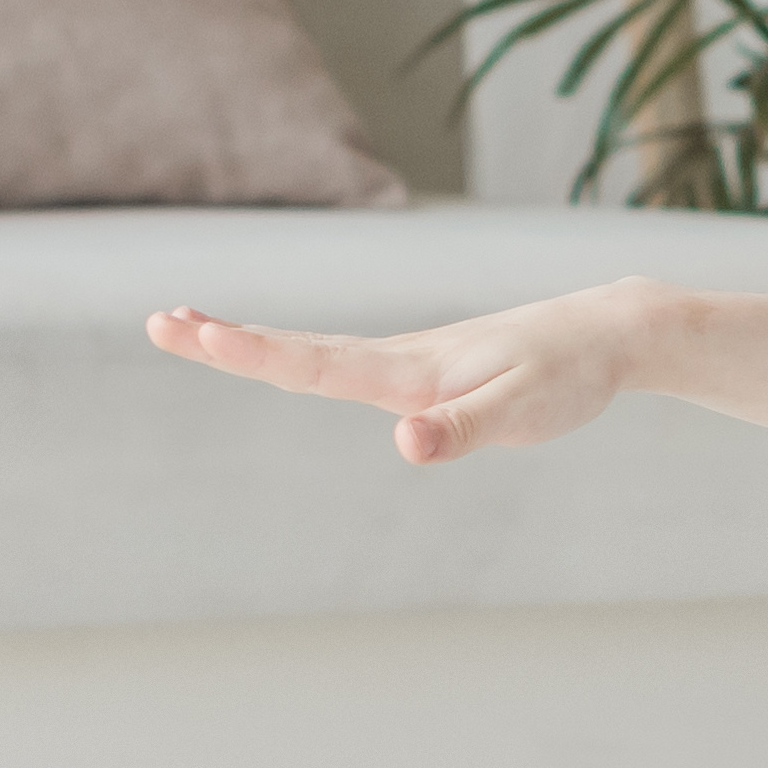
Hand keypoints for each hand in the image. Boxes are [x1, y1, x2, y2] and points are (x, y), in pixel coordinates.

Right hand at [146, 287, 643, 464]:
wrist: (608, 333)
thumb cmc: (567, 375)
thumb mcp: (522, 410)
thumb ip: (462, 429)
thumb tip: (404, 445)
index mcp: (410, 370)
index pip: (314, 362)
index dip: (250, 352)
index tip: (193, 331)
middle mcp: (399, 360)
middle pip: (298, 350)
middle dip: (227, 340)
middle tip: (159, 322)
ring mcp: (409, 362)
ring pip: (319, 352)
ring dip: (255, 343)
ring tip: (197, 330)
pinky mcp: (426, 370)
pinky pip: (346, 361)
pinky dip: (299, 353)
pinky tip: (287, 356)